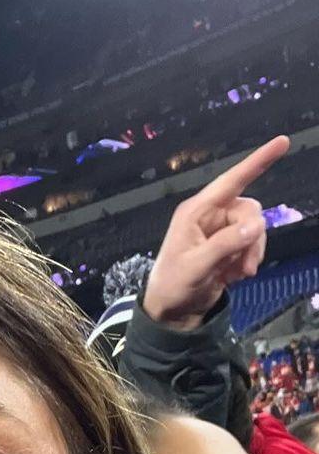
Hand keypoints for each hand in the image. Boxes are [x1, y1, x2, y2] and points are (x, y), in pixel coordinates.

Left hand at [142, 135, 290, 330]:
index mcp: (196, 212)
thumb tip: (256, 226)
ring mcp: (220, 232)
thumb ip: (225, 245)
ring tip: (239, 274)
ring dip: (252, 252)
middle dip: (253, 237)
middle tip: (245, 266)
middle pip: (250, 211)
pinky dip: (248, 260)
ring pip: (254, 229)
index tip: (282, 142)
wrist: (172, 312)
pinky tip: (233, 276)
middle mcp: (210, 216)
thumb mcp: (196, 267)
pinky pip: (251, 244)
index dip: (257, 161)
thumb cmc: (173, 286)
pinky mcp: (228, 248)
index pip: (231, 180)